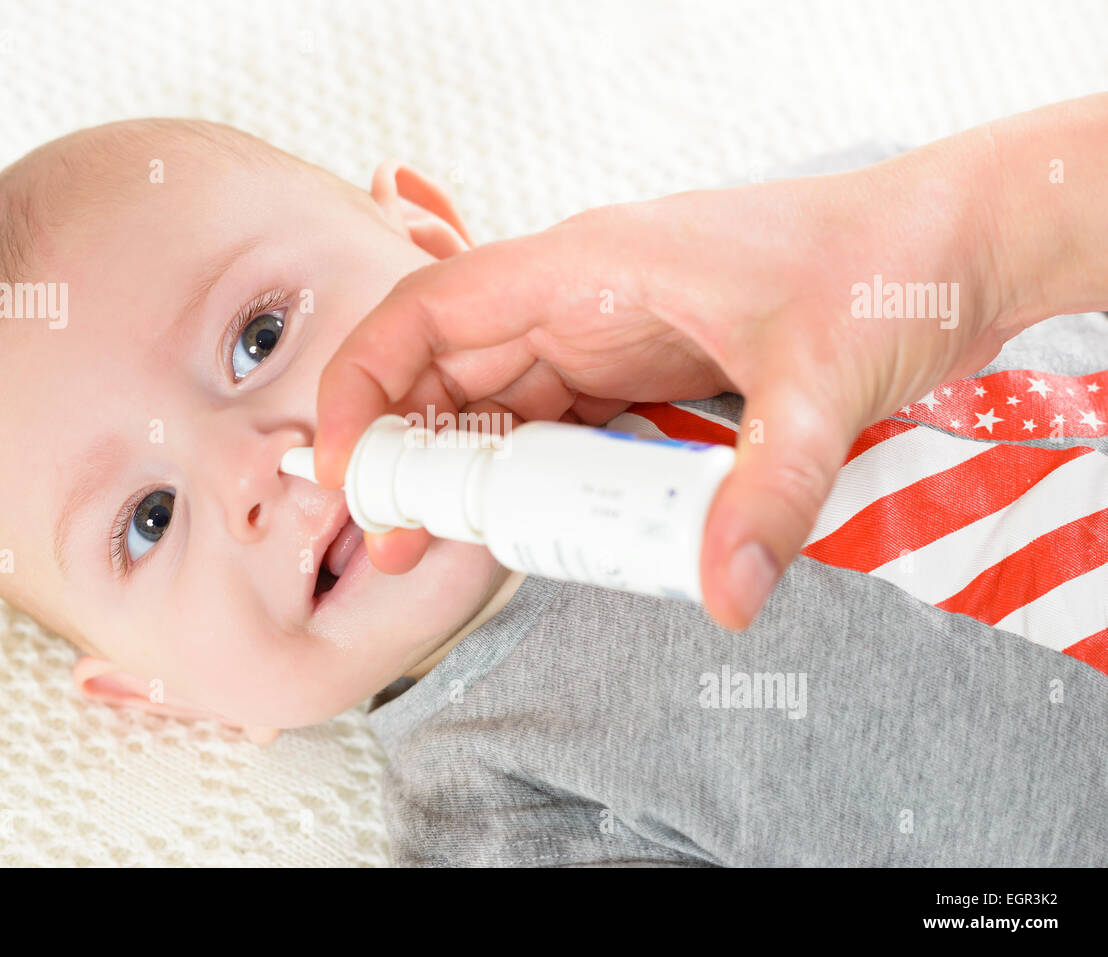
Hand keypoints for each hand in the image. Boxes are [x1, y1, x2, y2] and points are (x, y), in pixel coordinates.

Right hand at [315, 142, 1009, 627]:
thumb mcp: (826, 377)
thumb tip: (722, 594)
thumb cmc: (881, 269)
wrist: (950, 250)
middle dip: (408, 453)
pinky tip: (529, 525)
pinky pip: (555, 424)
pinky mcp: (641, 369)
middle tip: (399, 544)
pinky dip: (529, 474)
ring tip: (446, 548)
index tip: (348, 470)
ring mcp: (609, 333)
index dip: (365, 384)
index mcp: (586, 266)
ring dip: (465, 472)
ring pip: (497, 401)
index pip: (427, 311)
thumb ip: (770, 485)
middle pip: (447, 369)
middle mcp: (579, 295)